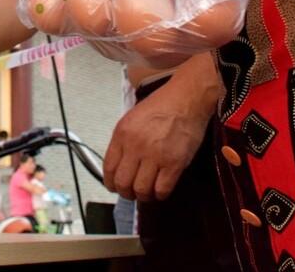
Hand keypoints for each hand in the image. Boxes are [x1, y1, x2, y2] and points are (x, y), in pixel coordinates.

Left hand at [103, 79, 210, 202]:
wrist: (186, 99)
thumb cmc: (161, 106)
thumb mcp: (132, 118)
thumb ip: (124, 140)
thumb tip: (120, 164)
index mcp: (122, 134)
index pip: (108, 168)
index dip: (110, 183)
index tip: (115, 187)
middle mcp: (136, 146)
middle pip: (123, 183)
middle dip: (126, 193)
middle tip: (132, 193)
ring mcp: (155, 156)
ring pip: (141, 190)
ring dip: (144, 196)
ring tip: (148, 192)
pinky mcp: (174, 163)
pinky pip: (162, 189)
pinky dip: (160, 194)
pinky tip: (162, 189)